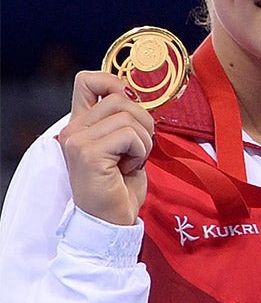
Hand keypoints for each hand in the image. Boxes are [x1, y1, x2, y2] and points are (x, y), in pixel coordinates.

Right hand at [58, 71, 154, 226]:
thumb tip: (135, 96)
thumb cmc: (121, 187)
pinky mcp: (89, 154)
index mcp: (80, 124)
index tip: (130, 105)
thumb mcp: (124, 148)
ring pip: (129, 117)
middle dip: (144, 122)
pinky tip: (128, 168)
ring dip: (144, 141)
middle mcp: (74, 128)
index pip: (87, 80)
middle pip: (120, 98)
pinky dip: (140, 152)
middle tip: (139, 149)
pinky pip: (130, 136)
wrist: (111, 221)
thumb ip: (124, 122)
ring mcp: (78, 140)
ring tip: (133, 161)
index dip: (114, 83)